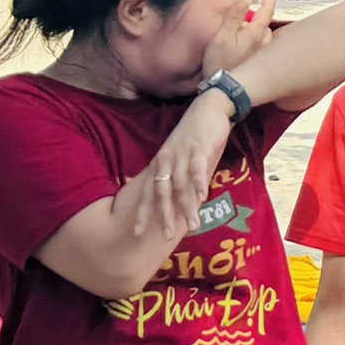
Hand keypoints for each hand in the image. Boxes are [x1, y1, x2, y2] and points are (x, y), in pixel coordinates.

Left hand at [135, 92, 233, 239]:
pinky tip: (203, 197)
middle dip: (164, 215)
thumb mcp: (181, 155)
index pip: (148, 192)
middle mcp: (167, 161)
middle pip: (162, 192)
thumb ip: (178, 175)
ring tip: (193, 225)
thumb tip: (178, 198)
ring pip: (181, 185)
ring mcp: (182, 154)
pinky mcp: (199, 147)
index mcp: (160, 164)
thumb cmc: (196, 135)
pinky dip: (199, 183)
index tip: (135, 233)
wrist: (208, 107)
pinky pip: (197, 168)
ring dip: (187, 206)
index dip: (142, 213)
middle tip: (165, 236)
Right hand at [202, 0, 279, 77]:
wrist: (222, 89)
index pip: (267, 9)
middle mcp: (262, 42)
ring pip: (261, 31)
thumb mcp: (222, 37)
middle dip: (261, 8)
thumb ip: (233, 17)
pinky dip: (253, 33)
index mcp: (255, 34)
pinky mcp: (255, 59)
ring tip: (243, 19)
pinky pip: (258, 40)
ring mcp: (260, 51)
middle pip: (264, 19)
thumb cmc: (219, 63)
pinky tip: (242, 36)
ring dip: (255, 23)